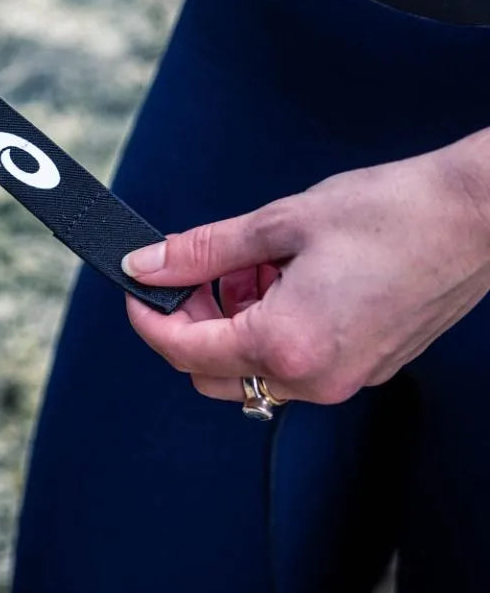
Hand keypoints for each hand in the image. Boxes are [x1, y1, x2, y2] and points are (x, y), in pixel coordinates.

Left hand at [120, 135, 489, 404]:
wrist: (479, 217)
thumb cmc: (391, 213)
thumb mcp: (280, 222)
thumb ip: (203, 252)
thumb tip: (146, 264)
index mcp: (287, 345)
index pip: (184, 351)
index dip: (148, 318)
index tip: (137, 287)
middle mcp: (315, 379)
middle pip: (212, 373)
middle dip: (189, 323)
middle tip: (193, 271)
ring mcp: (345, 379)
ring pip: (253, 372)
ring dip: (232, 324)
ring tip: (249, 265)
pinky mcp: (365, 367)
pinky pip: (294, 364)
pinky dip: (270, 328)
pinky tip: (283, 278)